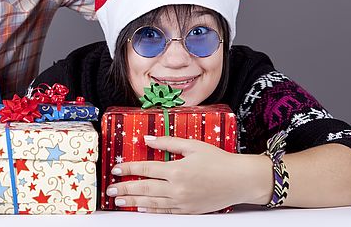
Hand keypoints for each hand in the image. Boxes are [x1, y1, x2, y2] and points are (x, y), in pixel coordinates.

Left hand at [106, 135, 270, 213]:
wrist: (239, 180)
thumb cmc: (218, 160)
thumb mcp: (192, 145)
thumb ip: (168, 143)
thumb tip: (147, 140)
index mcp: (177, 170)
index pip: (146, 169)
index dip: (129, 169)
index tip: (117, 169)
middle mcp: (177, 188)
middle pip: (144, 188)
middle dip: (125, 188)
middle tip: (110, 189)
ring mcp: (182, 202)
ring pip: (152, 203)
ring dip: (133, 201)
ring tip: (119, 200)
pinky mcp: (189, 211)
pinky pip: (165, 211)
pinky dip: (151, 210)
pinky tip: (141, 208)